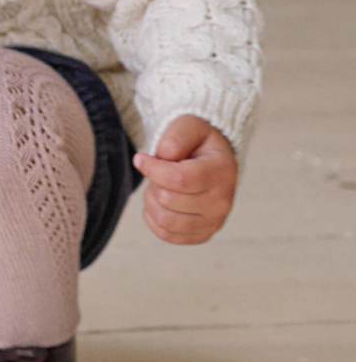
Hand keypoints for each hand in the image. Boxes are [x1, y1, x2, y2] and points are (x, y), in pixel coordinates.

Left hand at [133, 115, 237, 245]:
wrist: (213, 161)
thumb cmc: (198, 142)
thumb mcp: (189, 126)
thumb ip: (175, 137)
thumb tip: (162, 158)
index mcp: (222, 171)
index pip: (179, 179)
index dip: (152, 169)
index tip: (140, 159)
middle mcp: (222, 201)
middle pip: (168, 199)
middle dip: (153, 182)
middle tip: (157, 171)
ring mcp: (214, 222)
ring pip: (165, 220)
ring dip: (152, 201)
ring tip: (158, 186)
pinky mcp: (202, 234)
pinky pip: (166, 235)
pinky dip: (154, 219)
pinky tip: (159, 202)